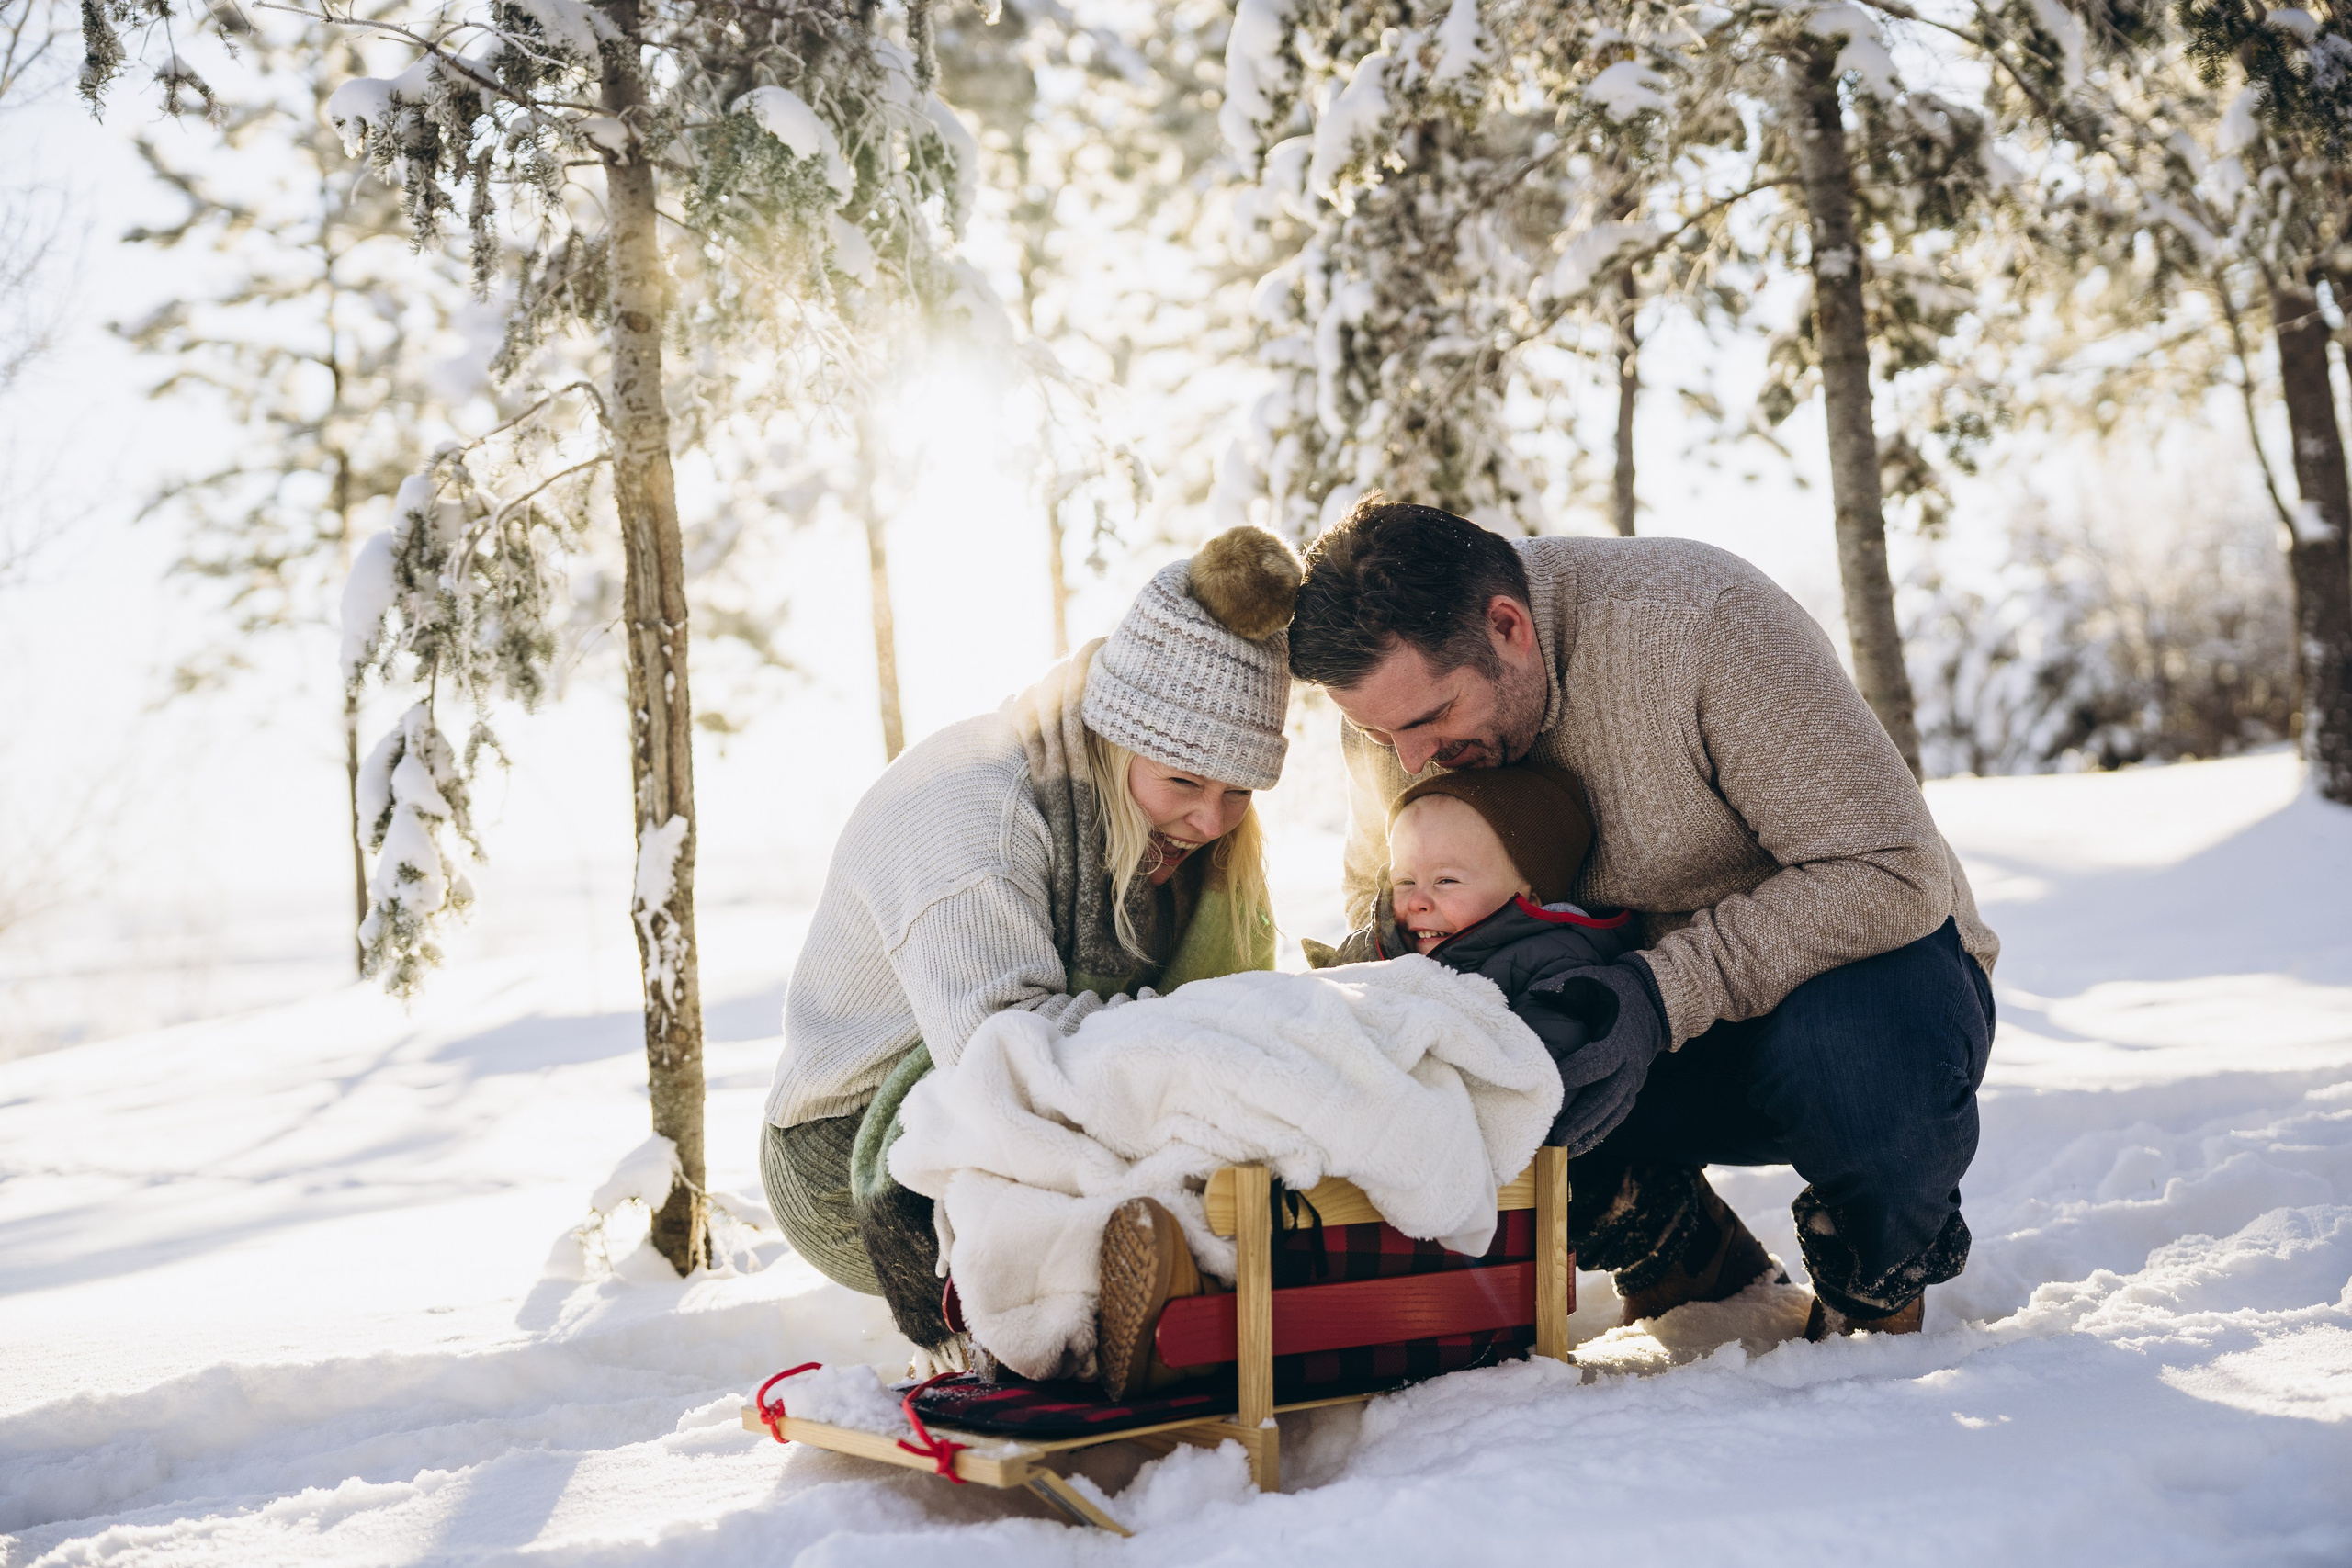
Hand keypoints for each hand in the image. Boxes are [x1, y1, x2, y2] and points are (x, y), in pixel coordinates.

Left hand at [1525, 956, 1669, 1155]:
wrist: (1656, 1000)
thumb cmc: (1616, 989)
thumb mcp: (1593, 979)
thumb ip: (1565, 985)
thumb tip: (1537, 991)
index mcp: (1619, 1038)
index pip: (1596, 1061)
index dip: (1575, 1074)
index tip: (1549, 1087)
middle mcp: (1630, 1064)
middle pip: (1605, 1097)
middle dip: (1581, 1118)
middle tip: (1555, 1136)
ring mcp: (1634, 1078)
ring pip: (1612, 1111)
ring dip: (1589, 1132)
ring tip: (1563, 1150)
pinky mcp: (1633, 1086)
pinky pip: (1618, 1113)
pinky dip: (1600, 1131)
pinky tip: (1580, 1146)